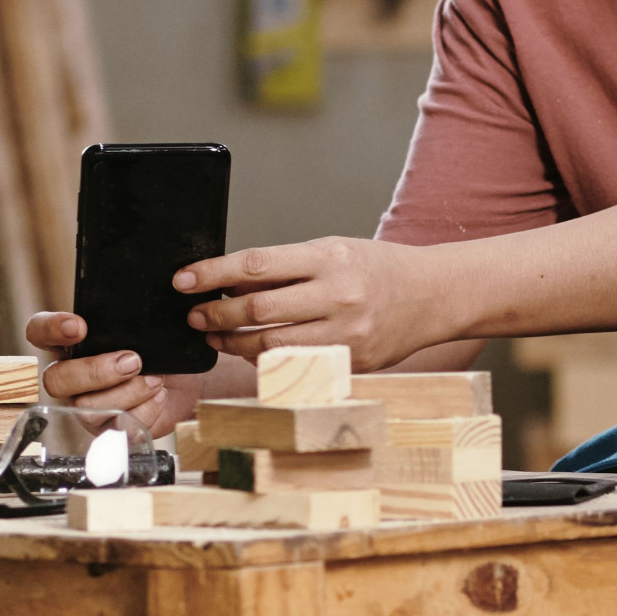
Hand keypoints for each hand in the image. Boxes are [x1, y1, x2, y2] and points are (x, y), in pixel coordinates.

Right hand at [23, 311, 182, 439]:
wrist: (187, 380)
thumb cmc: (163, 348)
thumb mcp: (150, 326)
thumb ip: (138, 312)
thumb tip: (149, 301)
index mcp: (72, 344)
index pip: (40, 332)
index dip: (51, 329)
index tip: (79, 327)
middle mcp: (73, 377)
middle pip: (56, 380)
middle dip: (96, 371)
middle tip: (133, 361)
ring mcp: (88, 407)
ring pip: (87, 408)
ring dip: (128, 392)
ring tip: (156, 379)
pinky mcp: (110, 430)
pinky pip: (115, 429)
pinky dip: (144, 411)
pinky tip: (159, 395)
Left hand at [175, 236, 445, 368]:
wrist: (433, 295)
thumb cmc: (378, 269)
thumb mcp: (332, 250)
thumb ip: (285, 266)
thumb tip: (230, 280)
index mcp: (329, 257)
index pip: (255, 265)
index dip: (212, 274)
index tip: (183, 279)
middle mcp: (337, 295)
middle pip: (257, 309)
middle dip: (216, 314)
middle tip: (195, 315)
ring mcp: (345, 333)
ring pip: (270, 345)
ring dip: (234, 343)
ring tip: (216, 336)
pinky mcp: (350, 361)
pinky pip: (294, 365)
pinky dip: (266, 360)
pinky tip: (253, 352)